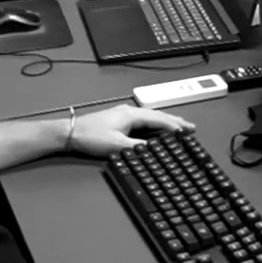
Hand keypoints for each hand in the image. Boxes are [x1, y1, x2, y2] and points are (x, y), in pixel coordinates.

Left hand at [66, 105, 193, 154]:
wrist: (71, 133)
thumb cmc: (91, 136)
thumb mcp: (117, 146)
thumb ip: (137, 148)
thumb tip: (153, 150)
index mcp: (131, 115)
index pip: (158, 119)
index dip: (174, 126)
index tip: (187, 131)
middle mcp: (129, 112)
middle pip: (157, 115)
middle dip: (174, 121)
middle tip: (189, 126)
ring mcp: (124, 115)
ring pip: (151, 116)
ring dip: (166, 121)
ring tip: (178, 125)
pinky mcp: (119, 120)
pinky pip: (144, 119)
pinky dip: (155, 123)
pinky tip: (156, 127)